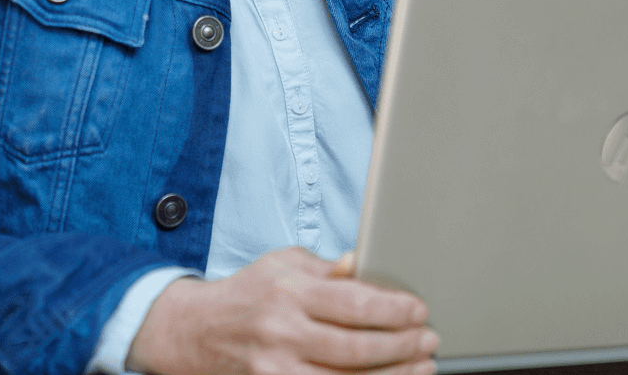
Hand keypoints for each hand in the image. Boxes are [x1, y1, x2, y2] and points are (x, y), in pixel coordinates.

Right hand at [127, 247, 438, 374]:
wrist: (197, 332)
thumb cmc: (249, 293)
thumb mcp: (283, 265)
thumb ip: (326, 269)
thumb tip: (363, 265)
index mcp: (288, 292)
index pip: (351, 302)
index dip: (393, 309)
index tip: (419, 310)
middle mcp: (282, 332)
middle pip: (355, 347)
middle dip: (402, 346)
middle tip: (429, 340)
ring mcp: (276, 369)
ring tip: (421, 368)